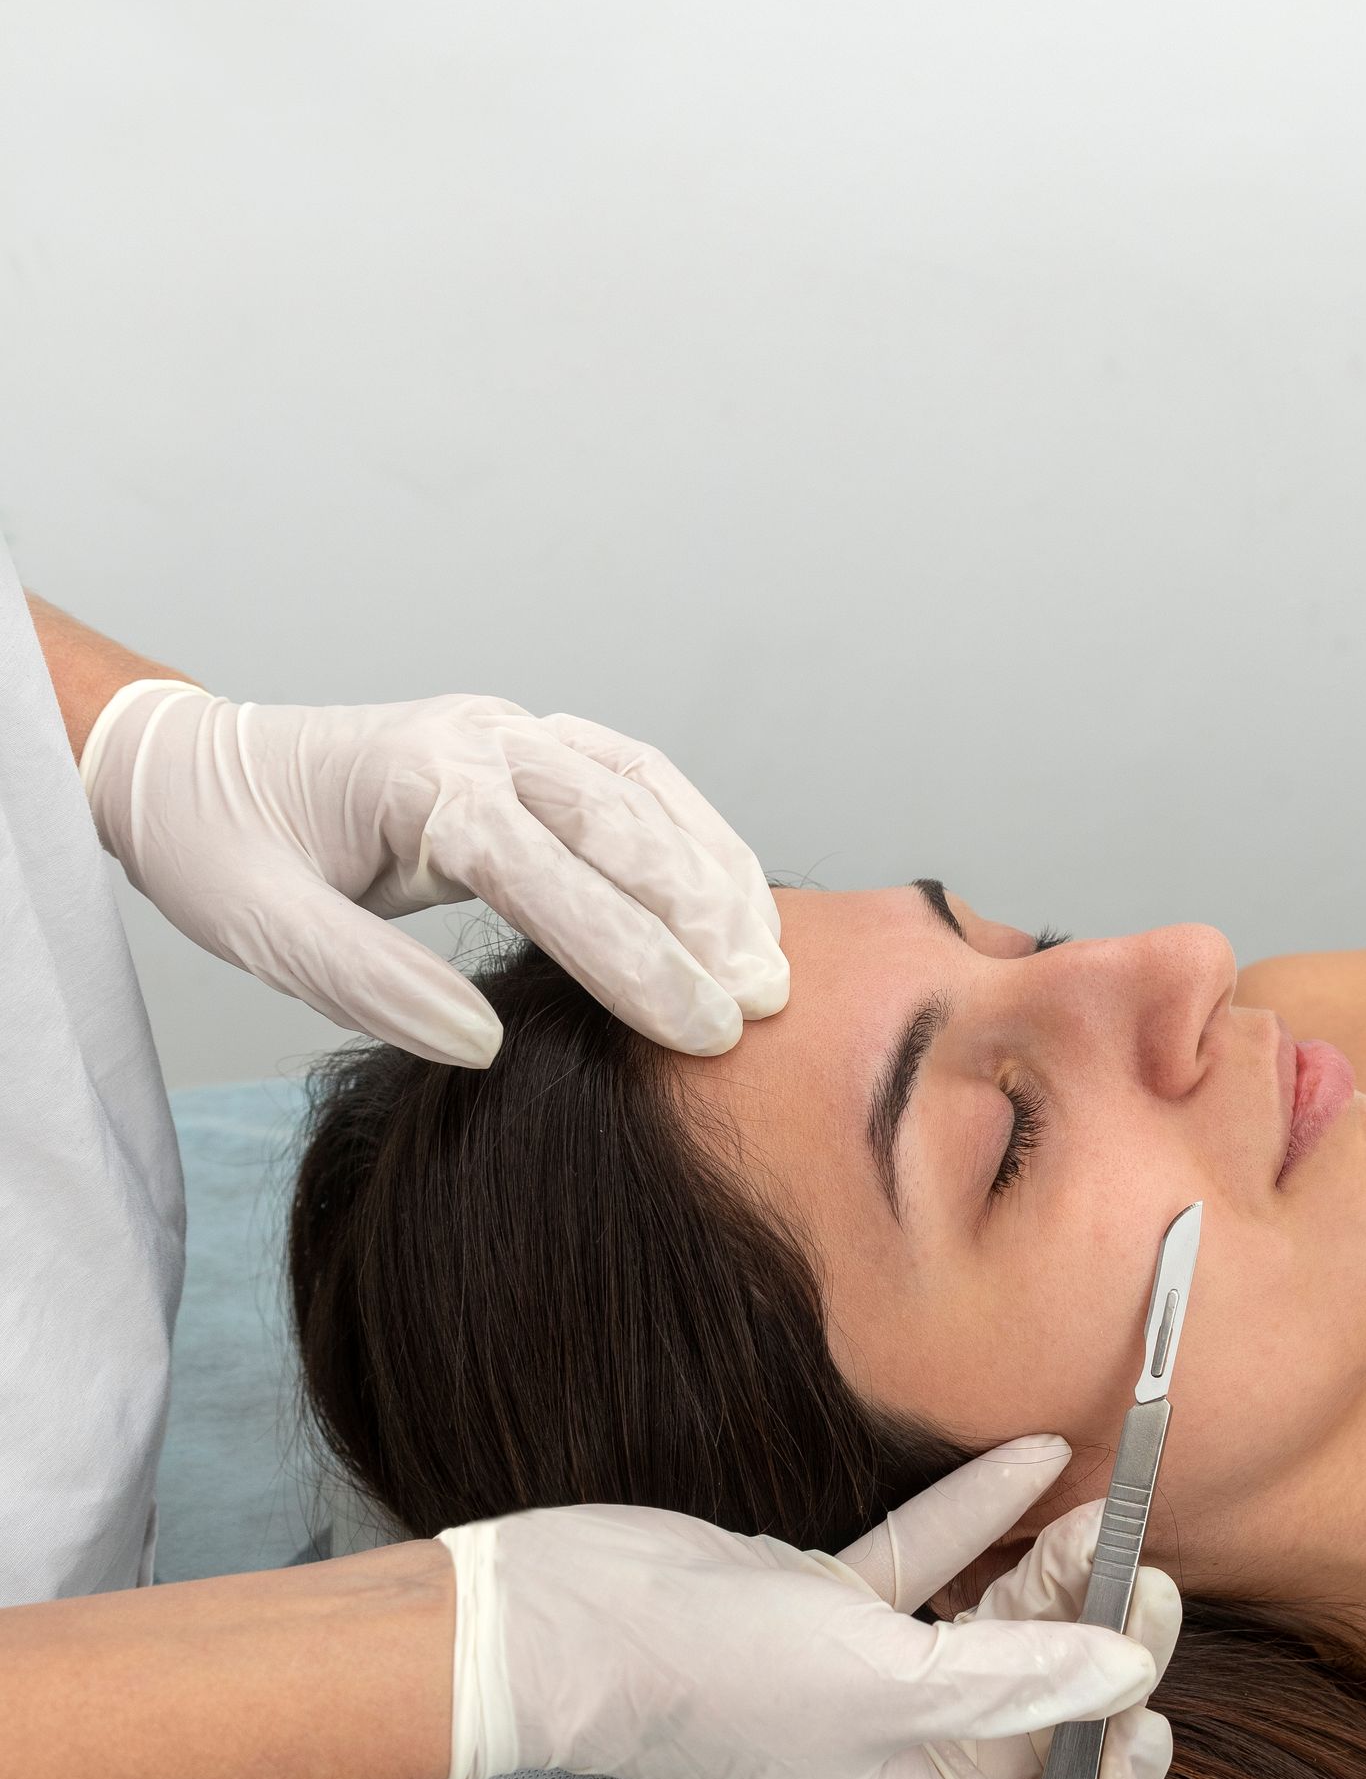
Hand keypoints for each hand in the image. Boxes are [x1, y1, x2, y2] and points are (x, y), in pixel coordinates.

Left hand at [80, 680, 786, 1062]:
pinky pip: (634, 781)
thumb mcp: (260, 931)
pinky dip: (693, 839)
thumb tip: (484, 1044)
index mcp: (417, 780)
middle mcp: (479, 739)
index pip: (550, 871)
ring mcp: (508, 733)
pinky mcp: (524, 747)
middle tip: (761, 1010)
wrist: (184, 765)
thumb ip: (368, 986)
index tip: (698, 1031)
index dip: (633, 957)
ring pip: (645, 792)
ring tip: (766, 962)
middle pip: (620, 823)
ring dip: (713, 875)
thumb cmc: (216, 847)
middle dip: (700, 920)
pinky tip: (730, 903)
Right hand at [437, 1437, 1177, 1778]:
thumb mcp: (893, 1683)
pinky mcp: (828, 1610)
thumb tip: (1130, 1671)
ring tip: (1102, 1511)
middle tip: (1142, 1578)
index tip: (1143, 1716)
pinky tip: (1039, 1457)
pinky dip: (980, 1520)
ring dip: (1051, 1580)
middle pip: (1037, 1730)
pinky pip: (928, 1570)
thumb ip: (1023, 1677)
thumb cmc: (721, 1680)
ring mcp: (863, 1685)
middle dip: (1098, 1656)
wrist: (572, 1620)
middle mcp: (900, 1766)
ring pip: (990, 1640)